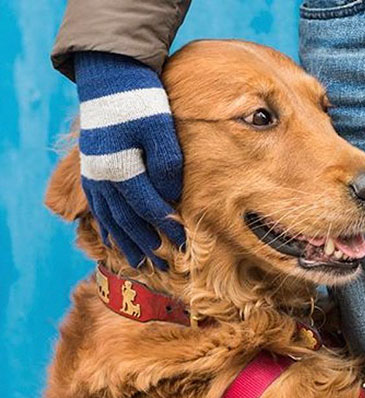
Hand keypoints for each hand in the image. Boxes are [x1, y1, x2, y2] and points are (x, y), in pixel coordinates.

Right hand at [74, 52, 185, 269]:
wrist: (108, 74)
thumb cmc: (141, 101)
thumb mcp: (161, 130)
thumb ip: (167, 167)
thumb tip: (172, 200)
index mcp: (121, 168)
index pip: (147, 208)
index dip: (166, 228)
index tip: (183, 244)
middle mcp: (102, 176)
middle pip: (126, 220)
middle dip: (146, 245)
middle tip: (164, 268)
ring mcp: (93, 173)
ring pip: (109, 217)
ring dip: (124, 242)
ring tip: (138, 262)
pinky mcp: (91, 167)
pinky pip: (97, 205)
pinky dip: (106, 224)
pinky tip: (113, 238)